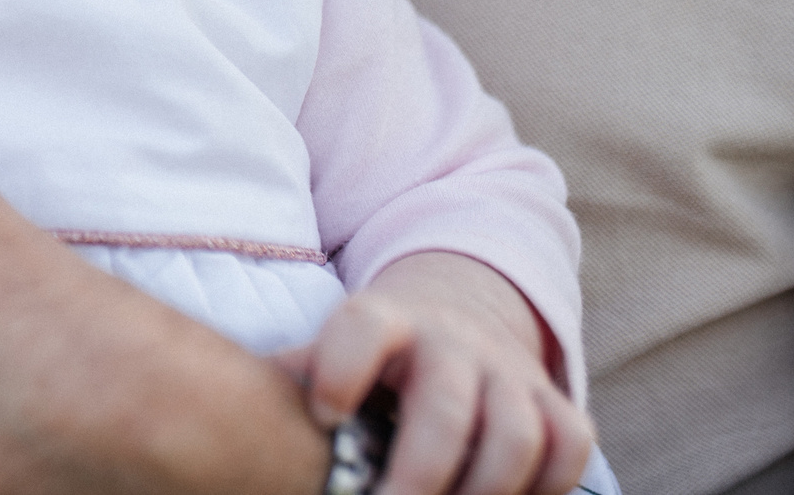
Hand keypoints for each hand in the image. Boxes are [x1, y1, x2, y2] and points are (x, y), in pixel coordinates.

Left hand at [274, 253, 591, 494]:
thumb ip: (290, 383)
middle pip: (445, 405)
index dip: (341, 368)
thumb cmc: (370, 359)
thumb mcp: (327, 353)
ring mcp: (507, 370)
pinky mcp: (553, 400)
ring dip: (482, 492)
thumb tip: (224, 412)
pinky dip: (546, 485)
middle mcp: (450, 341)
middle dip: (418, 472)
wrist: (455, 315)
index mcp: (381, 321)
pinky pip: (568, 445)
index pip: (360, 327)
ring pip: (515, 434)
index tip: (322, 416)